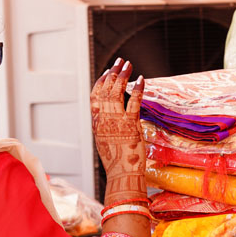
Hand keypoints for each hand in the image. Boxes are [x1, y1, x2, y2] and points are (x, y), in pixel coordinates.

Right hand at [91, 59, 145, 202]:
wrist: (122, 174)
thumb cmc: (116, 161)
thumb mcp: (105, 141)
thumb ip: (106, 126)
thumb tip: (111, 115)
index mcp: (97, 123)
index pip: (95, 97)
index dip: (101, 82)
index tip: (107, 72)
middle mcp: (104, 120)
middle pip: (106, 90)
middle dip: (113, 73)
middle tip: (120, 62)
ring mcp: (117, 121)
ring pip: (117, 92)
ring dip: (123, 76)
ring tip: (128, 65)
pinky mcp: (131, 125)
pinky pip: (134, 102)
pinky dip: (137, 88)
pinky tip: (141, 79)